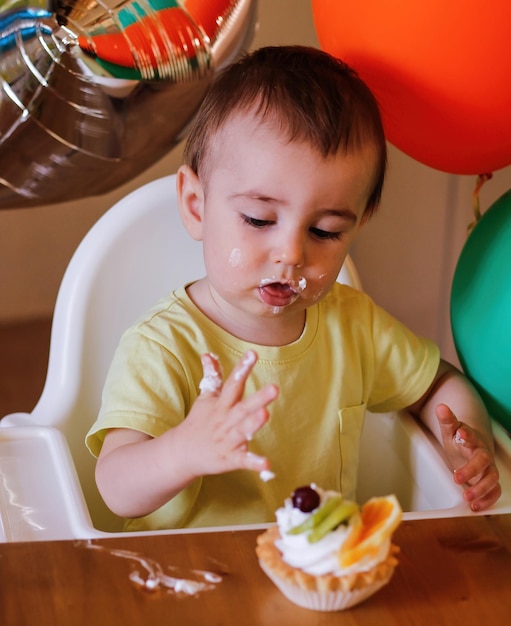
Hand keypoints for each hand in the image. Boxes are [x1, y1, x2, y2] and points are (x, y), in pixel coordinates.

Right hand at [179, 350, 278, 477]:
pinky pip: (242, 460)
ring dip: (253, 424)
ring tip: (265, 414)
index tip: (252, 354)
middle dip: (258, 399)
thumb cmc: (199, 422)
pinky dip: (254, 463)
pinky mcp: (229, 459)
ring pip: (242, 431)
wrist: (181, 453)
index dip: (242, 369)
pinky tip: (266, 464)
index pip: (233, 384)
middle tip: (274, 388)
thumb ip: (211, 376)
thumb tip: (209, 354)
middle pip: (242, 408)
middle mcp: (224, 421)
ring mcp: (227, 440)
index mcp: (221, 405)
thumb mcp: (205, 398)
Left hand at [435, 403, 500, 510]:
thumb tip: (441, 407)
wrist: (473, 446)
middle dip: (471, 470)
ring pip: (491, 478)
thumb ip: (446, 420)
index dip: (466, 435)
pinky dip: (487, 499)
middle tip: (457, 477)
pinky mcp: (490, 480)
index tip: (461, 433)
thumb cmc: (460, 440)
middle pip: (482, 460)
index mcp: (471, 439)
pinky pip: (495, 491)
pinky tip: (476, 506)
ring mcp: (489, 467)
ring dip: (480, 489)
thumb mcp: (450, 430)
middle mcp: (482, 453)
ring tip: (467, 497)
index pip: (471, 436)